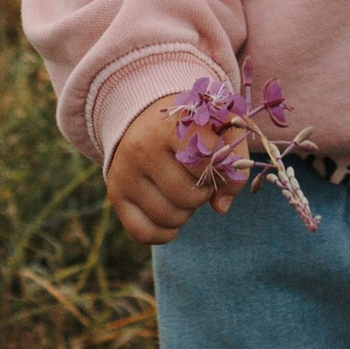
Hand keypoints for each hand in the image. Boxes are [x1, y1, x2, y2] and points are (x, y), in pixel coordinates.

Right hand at [104, 95, 240, 245]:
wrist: (140, 115)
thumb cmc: (188, 124)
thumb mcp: (217, 125)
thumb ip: (232, 159)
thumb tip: (221, 206)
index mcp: (170, 125)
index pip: (207, 161)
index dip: (221, 169)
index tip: (216, 161)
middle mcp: (142, 148)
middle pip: (188, 196)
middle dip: (202, 194)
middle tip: (197, 179)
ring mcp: (125, 173)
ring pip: (169, 217)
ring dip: (186, 212)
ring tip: (182, 191)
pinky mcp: (116, 194)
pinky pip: (144, 233)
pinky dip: (165, 233)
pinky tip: (172, 216)